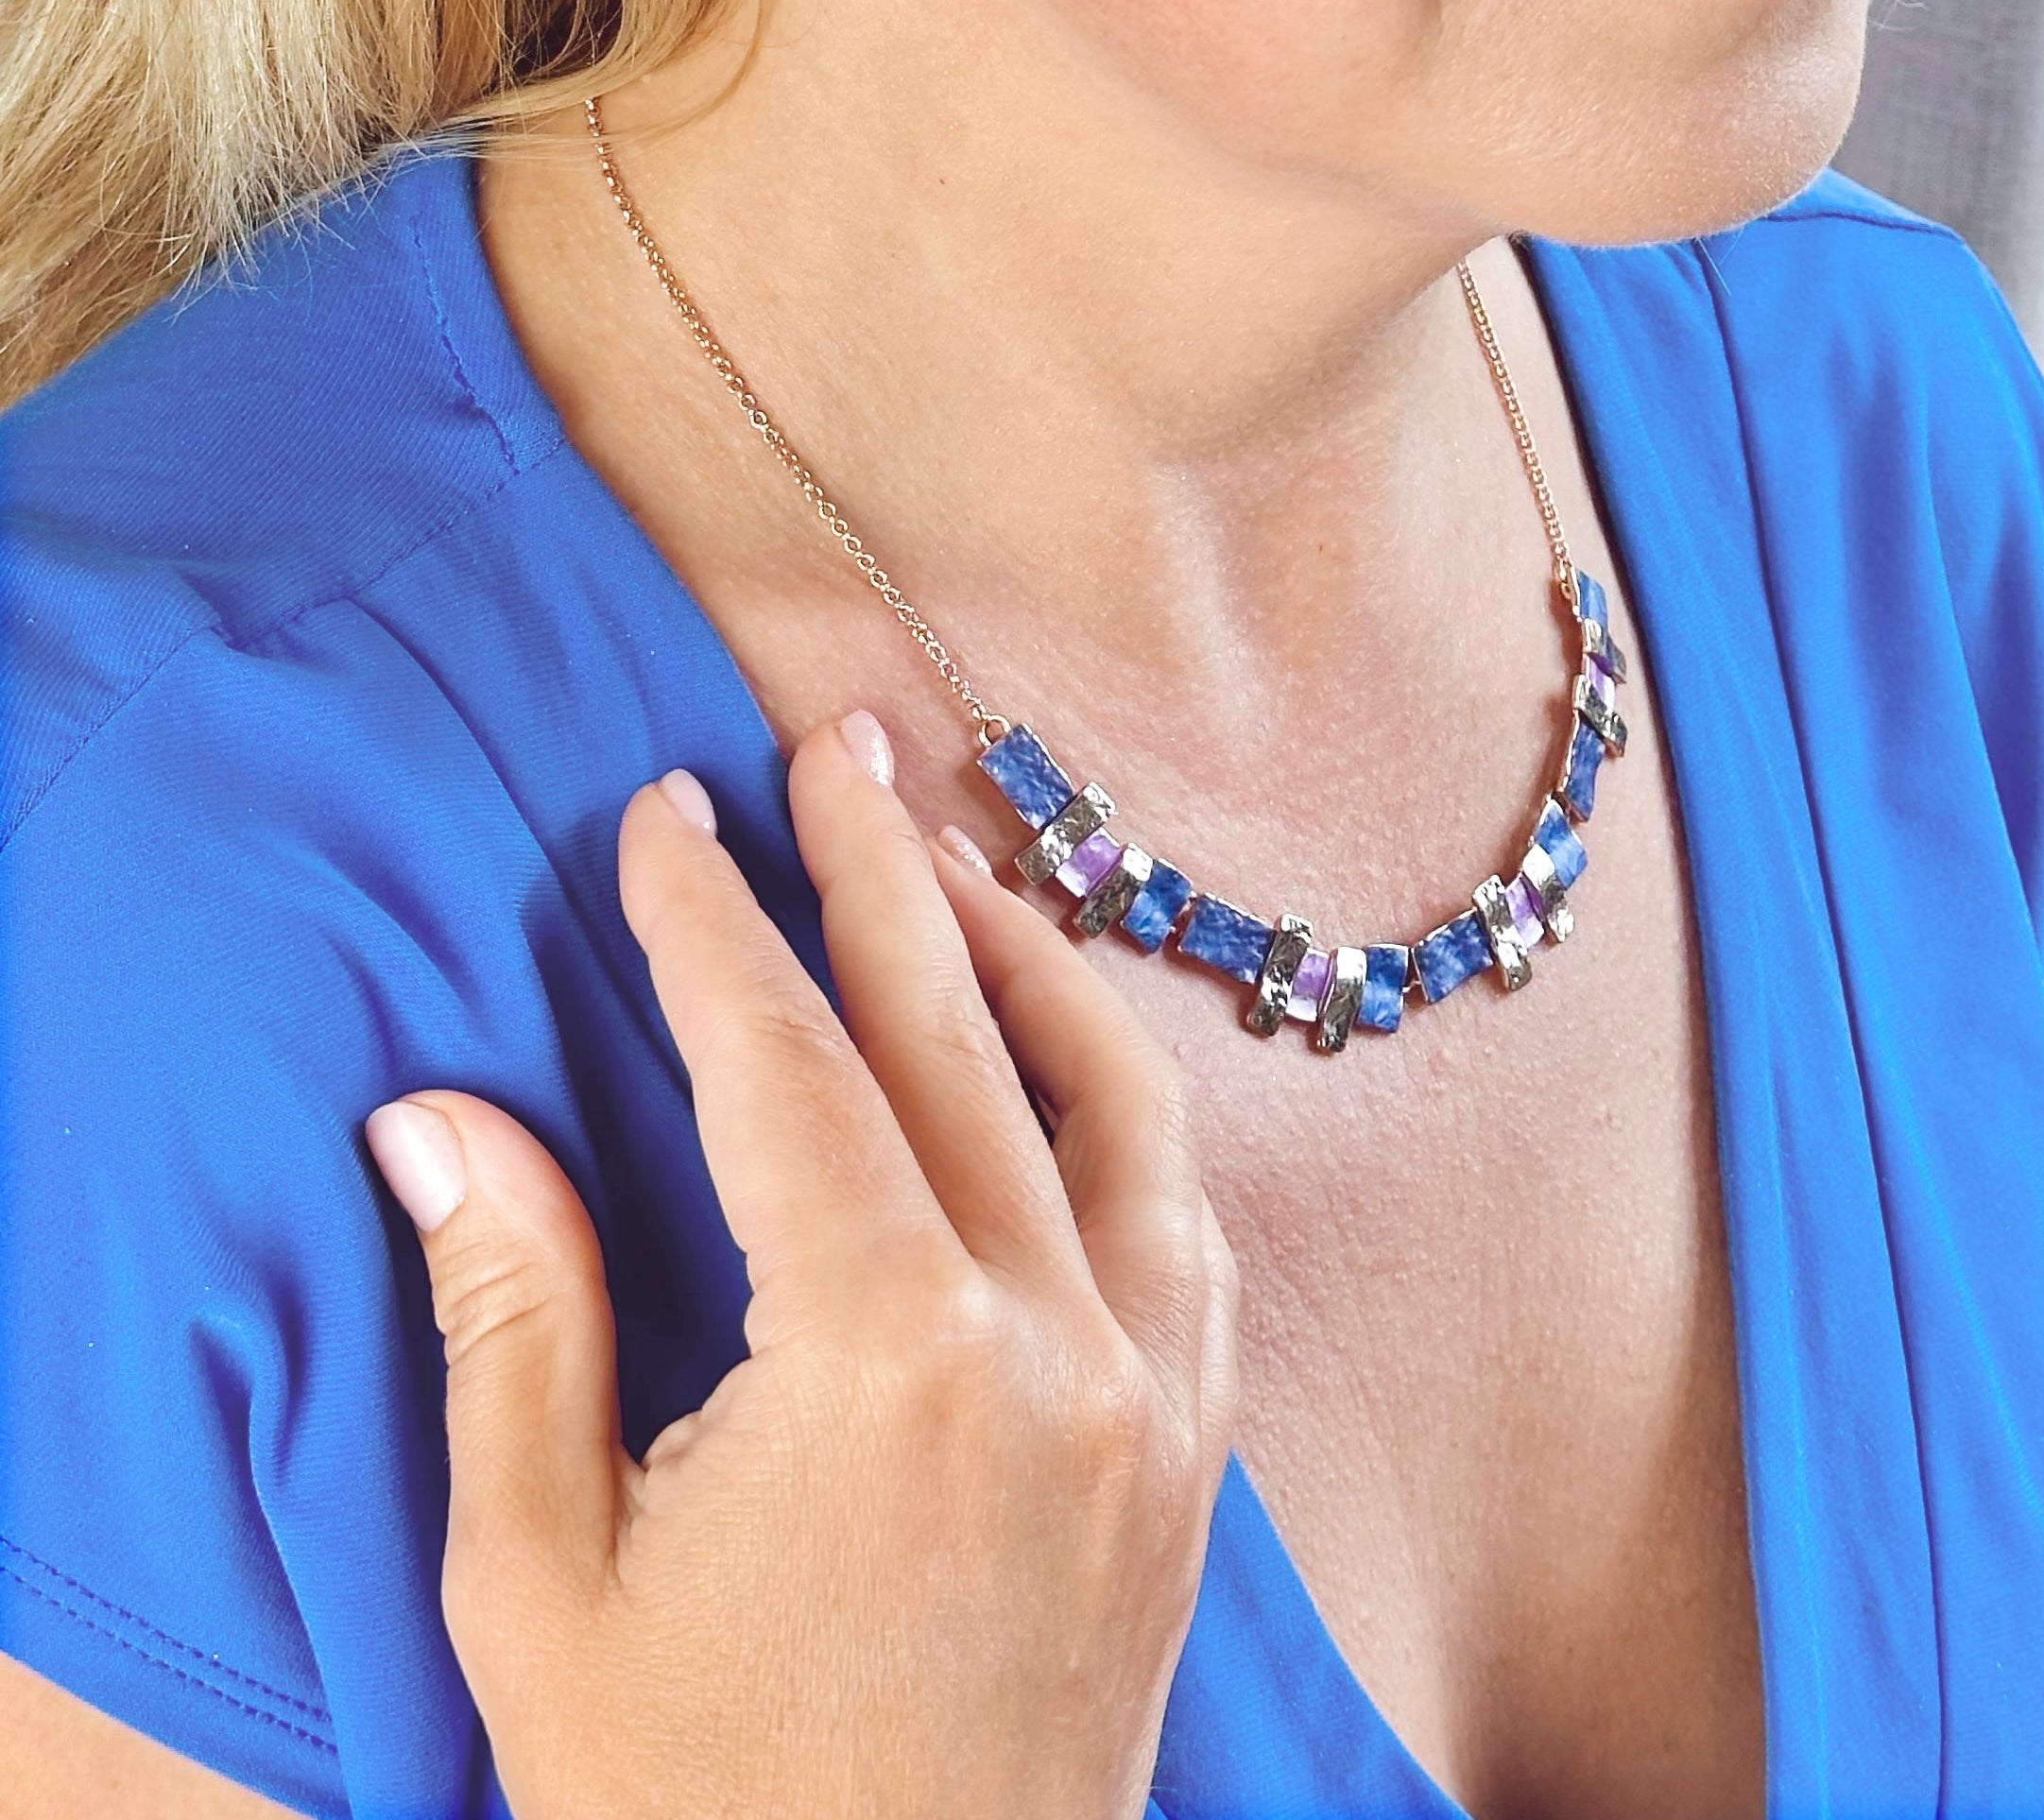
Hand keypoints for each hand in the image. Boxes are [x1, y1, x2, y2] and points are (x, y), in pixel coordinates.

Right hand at [364, 710, 1238, 1819]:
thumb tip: (440, 1114)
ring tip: (947, 863)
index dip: (712, 927)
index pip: (784, 1071)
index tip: (668, 816)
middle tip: (831, 740)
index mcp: (883, 1365)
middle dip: (877, 873)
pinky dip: (1125, 1106)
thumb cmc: (694, 1809)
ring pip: (1111, 1105)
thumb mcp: (543, 1580)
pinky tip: (1069, 1060)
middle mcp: (1053, 1349)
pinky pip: (1184, 1222)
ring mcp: (1150, 1400)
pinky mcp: (1194, 1457)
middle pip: (956, 1042)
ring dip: (1025, 964)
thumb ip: (513, 1319)